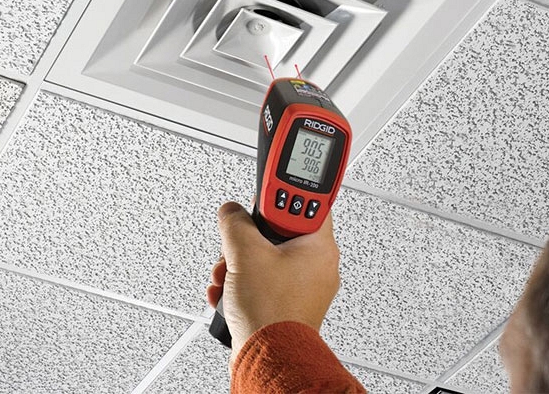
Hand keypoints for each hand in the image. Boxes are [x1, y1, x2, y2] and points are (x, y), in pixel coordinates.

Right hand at [206, 201, 340, 363]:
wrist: (268, 358)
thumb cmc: (272, 313)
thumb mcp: (245, 252)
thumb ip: (235, 222)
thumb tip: (231, 211)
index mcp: (319, 246)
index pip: (305, 202)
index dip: (280, 196)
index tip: (266, 190)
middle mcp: (317, 265)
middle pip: (277, 232)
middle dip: (247, 239)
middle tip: (237, 244)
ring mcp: (303, 286)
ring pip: (266, 258)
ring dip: (239, 263)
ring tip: (229, 274)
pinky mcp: (288, 303)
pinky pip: (264, 280)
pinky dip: (243, 282)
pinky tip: (229, 291)